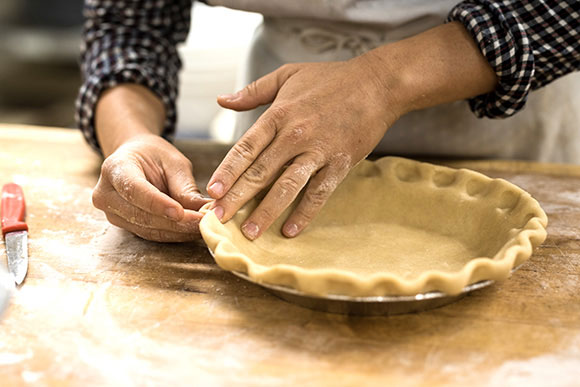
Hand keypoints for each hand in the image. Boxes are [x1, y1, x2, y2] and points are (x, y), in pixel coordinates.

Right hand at [92, 134, 209, 241]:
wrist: (135, 160)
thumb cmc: (154, 156)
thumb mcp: (173, 162)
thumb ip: (184, 186)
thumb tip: (204, 209)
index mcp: (115, 168)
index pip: (134, 189)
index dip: (157, 203)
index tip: (180, 212)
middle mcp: (107, 194)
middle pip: (141, 215)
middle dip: (175, 222)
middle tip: (204, 222)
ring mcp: (112, 213)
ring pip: (148, 229)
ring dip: (178, 232)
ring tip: (203, 227)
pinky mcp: (124, 226)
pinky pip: (151, 234)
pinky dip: (174, 234)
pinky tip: (192, 230)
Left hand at [207, 55, 400, 239]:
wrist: (376, 84)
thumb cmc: (331, 79)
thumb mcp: (287, 75)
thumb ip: (253, 91)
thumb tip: (222, 100)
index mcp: (279, 115)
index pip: (246, 148)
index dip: (227, 171)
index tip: (212, 192)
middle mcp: (295, 135)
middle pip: (260, 172)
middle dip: (237, 198)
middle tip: (219, 218)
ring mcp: (318, 151)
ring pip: (287, 186)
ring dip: (266, 211)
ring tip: (250, 232)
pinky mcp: (339, 164)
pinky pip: (319, 192)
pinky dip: (304, 212)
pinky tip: (290, 230)